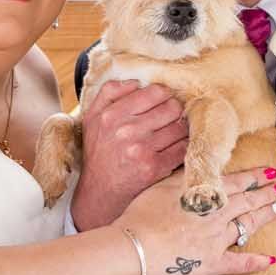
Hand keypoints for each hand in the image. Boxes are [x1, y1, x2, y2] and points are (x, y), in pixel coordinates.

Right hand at [71, 80, 187, 229]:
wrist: (98, 193)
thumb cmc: (99, 153)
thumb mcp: (92, 118)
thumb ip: (109, 93)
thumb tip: (137, 81)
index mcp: (111, 114)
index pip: (155, 91)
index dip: (164, 96)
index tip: (163, 103)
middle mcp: (126, 130)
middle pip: (172, 107)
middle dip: (175, 112)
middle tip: (171, 119)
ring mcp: (141, 150)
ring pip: (180, 128)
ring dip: (181, 130)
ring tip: (173, 134)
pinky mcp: (153, 168)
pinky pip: (181, 149)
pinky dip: (182, 147)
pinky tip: (174, 149)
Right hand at [115, 168, 275, 274]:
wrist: (135, 248)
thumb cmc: (141, 216)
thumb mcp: (161, 187)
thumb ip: (183, 178)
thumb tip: (198, 168)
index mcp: (204, 195)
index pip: (236, 181)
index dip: (255, 176)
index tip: (269, 171)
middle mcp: (215, 215)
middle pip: (247, 201)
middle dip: (266, 193)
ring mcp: (216, 240)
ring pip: (246, 225)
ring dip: (264, 217)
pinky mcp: (211, 264)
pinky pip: (238, 263)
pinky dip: (255, 263)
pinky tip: (270, 261)